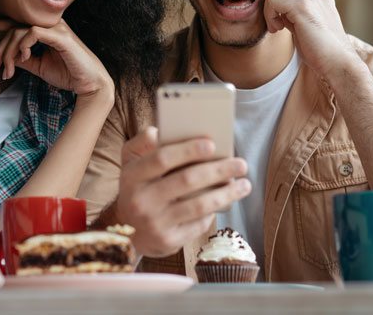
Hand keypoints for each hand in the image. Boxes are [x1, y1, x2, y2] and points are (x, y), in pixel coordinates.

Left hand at [0, 19, 113, 100]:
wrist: (90, 84)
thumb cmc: (68, 74)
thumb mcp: (39, 67)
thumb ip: (23, 59)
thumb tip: (1, 55)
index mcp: (45, 30)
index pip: (17, 23)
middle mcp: (50, 25)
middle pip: (13, 29)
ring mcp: (56, 28)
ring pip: (19, 31)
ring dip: (8, 52)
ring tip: (7, 71)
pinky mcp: (60, 36)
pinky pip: (33, 32)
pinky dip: (23, 45)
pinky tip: (24, 58)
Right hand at [115, 127, 249, 257]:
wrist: (126, 231)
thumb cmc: (136, 187)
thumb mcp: (130, 162)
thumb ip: (142, 143)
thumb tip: (158, 131)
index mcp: (132, 176)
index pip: (162, 159)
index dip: (188, 150)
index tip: (212, 144)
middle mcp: (141, 200)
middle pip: (187, 180)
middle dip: (218, 170)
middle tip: (241, 163)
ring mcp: (155, 222)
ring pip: (199, 205)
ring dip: (227, 194)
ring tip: (245, 185)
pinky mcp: (168, 241)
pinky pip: (199, 223)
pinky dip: (215, 211)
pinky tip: (227, 201)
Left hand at [264, 0, 356, 78]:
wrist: (337, 61)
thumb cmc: (322, 49)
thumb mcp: (308, 24)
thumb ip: (296, 12)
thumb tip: (280, 8)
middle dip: (272, 3)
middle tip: (276, 24)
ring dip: (269, 10)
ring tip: (277, 28)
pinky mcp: (302, 6)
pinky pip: (273, 2)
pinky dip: (270, 16)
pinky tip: (278, 29)